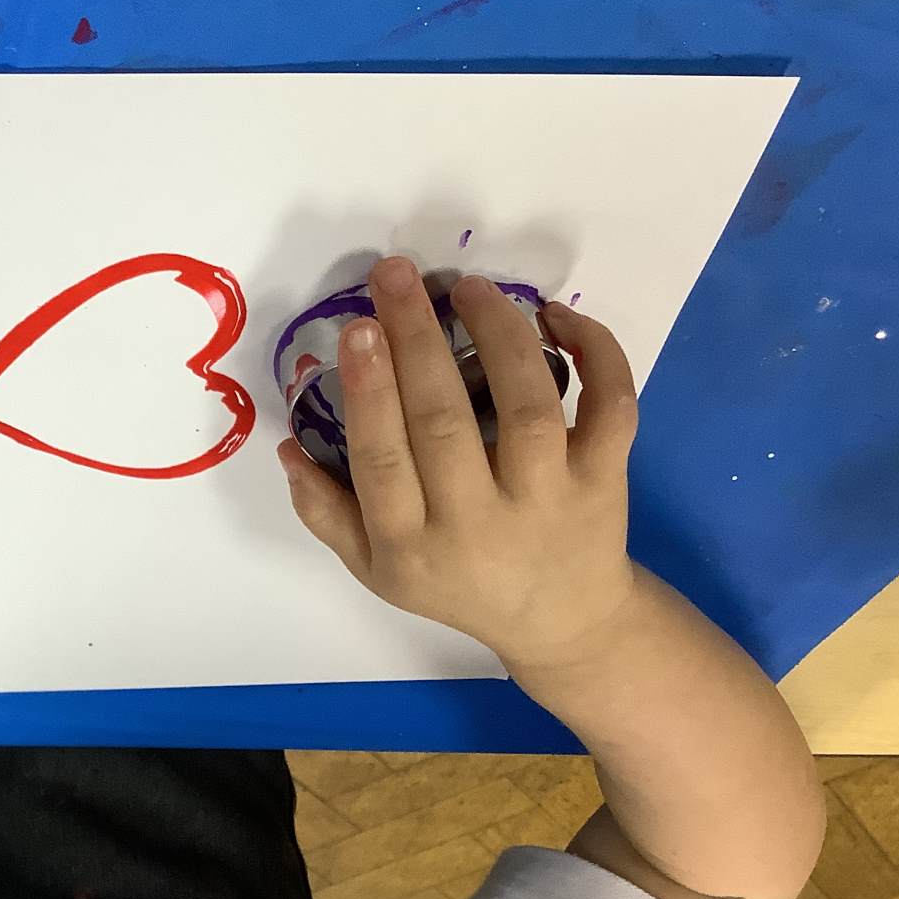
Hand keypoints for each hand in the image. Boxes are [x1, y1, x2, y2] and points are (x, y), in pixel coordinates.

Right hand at [279, 255, 641, 675]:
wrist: (564, 621)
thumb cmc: (457, 584)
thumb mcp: (377, 570)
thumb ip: (327, 513)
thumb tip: (288, 446)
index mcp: (412, 545)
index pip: (383, 462)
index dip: (369, 393)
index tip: (356, 329)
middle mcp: (480, 523)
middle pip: (445, 424)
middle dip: (417, 342)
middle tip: (396, 277)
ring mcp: (550, 501)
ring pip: (529, 409)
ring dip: (499, 337)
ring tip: (469, 287)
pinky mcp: (606, 480)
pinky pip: (610, 410)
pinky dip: (596, 356)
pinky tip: (557, 316)